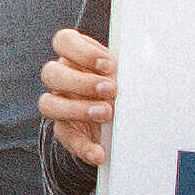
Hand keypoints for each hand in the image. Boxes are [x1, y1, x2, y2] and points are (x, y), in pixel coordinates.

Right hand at [37, 26, 116, 170]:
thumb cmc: (123, 83)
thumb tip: (146, 64)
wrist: (120, 116)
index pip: (64, 42)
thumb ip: (126, 67)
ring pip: (48, 104)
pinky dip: (84, 146)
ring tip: (106, 114)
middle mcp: (62, 77)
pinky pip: (66, 138)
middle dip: (82, 82)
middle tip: (111, 89)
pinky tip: (99, 152)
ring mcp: (59, 103)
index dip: (83, 51)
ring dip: (78, 109)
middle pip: (51, 72)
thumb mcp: (125, 72)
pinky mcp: (64, 130)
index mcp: (75, 55)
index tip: (108, 64)